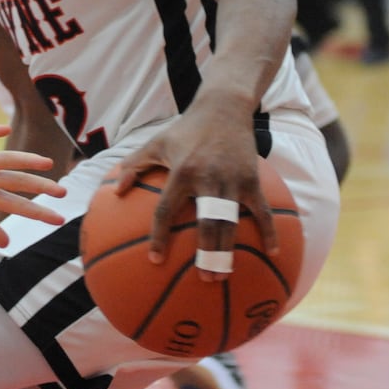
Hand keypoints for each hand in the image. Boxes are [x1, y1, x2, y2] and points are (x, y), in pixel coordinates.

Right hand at [0, 123, 65, 247]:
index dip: (37, 211)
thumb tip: (8, 243)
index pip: (16, 205)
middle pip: (17, 182)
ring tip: (47, 163)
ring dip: (25, 161)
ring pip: (4, 161)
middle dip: (40, 187)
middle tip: (65, 192)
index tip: (59, 219)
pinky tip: (4, 129)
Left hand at [113, 109, 270, 279]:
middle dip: (205, 253)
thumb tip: (115, 190)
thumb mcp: (155, 142)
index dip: (160, 236)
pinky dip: (269, 231)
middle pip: (205, 223)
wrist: (223, 108)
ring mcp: (232, 181)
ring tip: (223, 276)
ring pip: (231, 222)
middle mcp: (207, 179)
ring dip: (228, 251)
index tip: (155, 260)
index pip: (166, 210)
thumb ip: (133, 165)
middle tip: (203, 279)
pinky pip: (263, 211)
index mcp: (181, 173)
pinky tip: (273, 253)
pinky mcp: (252, 180)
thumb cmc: (185, 130)